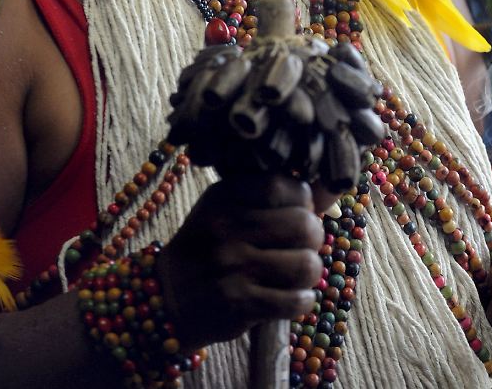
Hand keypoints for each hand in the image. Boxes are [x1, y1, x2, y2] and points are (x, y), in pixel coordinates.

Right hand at [156, 174, 323, 349]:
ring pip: (306, 264)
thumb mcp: (223, 208)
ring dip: (310, 272)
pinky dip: (303, 301)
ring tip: (298, 274)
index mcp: (224, 196)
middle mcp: (226, 227)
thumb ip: (266, 197)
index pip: (286, 187)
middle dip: (314, 237)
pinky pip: (296, 300)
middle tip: (302, 246)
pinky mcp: (239, 304)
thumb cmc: (208, 247)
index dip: (303, 201)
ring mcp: (232, 266)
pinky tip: (292, 298)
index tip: (298, 212)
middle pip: (304, 225)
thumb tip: (327, 194)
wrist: (165, 298)